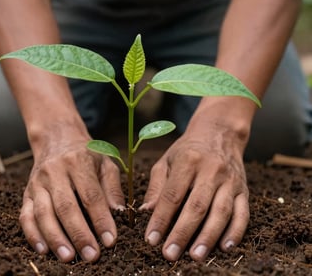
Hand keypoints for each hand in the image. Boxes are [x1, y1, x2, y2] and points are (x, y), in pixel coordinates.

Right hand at [19, 125, 124, 261]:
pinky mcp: (26, 193)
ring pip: (43, 213)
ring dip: (56, 238)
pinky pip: (25, 216)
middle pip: (65, 206)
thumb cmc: (86, 155)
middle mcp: (55, 171)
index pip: (90, 194)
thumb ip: (112, 188)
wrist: (57, 140)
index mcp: (78, 162)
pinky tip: (44, 251)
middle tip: (92, 255)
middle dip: (79, 234)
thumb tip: (119, 214)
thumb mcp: (105, 163)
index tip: (110, 240)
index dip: (100, 219)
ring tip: (69, 257)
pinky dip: (33, 235)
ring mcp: (38, 182)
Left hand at [141, 102, 249, 261]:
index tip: (151, 239)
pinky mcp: (244, 190)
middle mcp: (212, 171)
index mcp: (189, 161)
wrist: (220, 134)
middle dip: (182, 233)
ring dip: (208, 237)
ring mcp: (230, 181)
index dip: (161, 218)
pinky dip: (236, 232)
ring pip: (221, 212)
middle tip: (169, 254)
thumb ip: (157, 186)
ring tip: (195, 256)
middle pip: (197, 206)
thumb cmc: (188, 150)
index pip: (172, 194)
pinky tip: (225, 248)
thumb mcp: (167, 161)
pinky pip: (243, 213)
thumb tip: (147, 212)